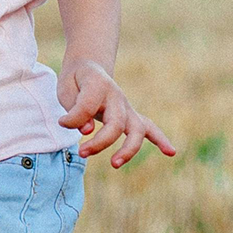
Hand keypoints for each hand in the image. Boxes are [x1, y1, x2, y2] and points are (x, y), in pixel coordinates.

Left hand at [56, 59, 176, 167]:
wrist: (88, 69)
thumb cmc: (75, 82)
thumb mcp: (65, 89)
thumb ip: (74, 109)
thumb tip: (87, 130)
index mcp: (98, 84)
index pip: (88, 106)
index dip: (73, 118)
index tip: (62, 122)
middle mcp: (116, 96)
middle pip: (116, 123)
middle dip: (100, 142)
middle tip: (82, 152)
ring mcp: (126, 107)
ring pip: (137, 129)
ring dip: (128, 149)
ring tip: (115, 164)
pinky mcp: (131, 116)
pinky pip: (149, 128)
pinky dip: (160, 140)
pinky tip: (170, 152)